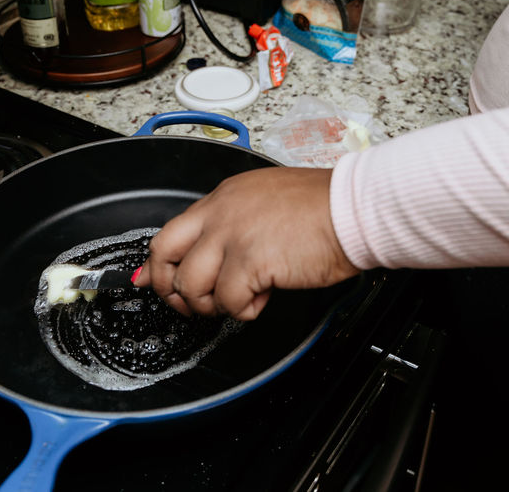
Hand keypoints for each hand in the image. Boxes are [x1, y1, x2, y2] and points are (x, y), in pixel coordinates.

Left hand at [134, 167, 359, 320]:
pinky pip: (227, 302)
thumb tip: (211, 256)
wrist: (352, 208)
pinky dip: (243, 310)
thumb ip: (233, 225)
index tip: (156, 282)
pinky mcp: (250, 262)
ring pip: (191, 285)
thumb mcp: (265, 203)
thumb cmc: (323, 208)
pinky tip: (262, 299)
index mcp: (223, 198)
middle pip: (164, 254)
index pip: (171, 231)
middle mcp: (220, 214)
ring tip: (238, 300)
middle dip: (169, 288)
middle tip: (190, 304)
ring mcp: (232, 237)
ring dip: (211, 304)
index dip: (160, 265)